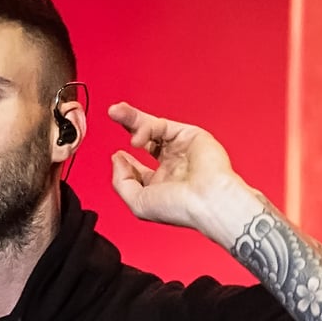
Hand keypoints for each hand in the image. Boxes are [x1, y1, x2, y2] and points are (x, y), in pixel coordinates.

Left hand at [106, 101, 246, 233]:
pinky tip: (137, 139)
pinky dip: (145, 127)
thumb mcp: (138, 202)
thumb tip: (117, 159)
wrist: (208, 200)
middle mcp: (172, 165)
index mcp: (161, 184)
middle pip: (146, 139)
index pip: (139, 167)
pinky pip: (161, 125)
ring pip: (153, 127)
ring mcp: (180, 148)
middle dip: (128, 125)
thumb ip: (121, 181)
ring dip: (131, 118)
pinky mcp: (189, 135)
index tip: (118, 155)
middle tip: (113, 113)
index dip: (126, 160)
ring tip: (115, 112)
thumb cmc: (180, 208)